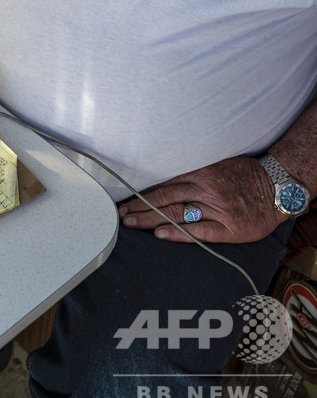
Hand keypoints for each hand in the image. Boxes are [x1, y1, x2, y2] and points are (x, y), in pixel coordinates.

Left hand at [118, 156, 283, 243]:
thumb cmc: (245, 175)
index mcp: (202, 172)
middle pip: (165, 198)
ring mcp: (217, 210)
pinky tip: (160, 235)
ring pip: (177, 214)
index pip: (165, 182)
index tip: (126, 197)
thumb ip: (193, 168)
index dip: (143, 190)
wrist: (277, 189)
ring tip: (131, 223)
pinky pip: (199, 232)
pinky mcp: (229, 229)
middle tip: (121, 214)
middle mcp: (206, 189)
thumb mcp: (217, 163)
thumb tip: (164, 173)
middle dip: (140, 206)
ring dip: (150, 219)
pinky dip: (178, 233)